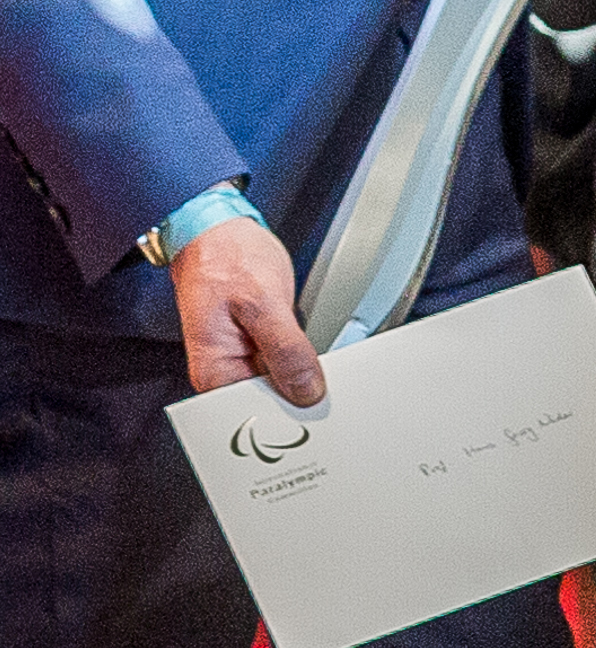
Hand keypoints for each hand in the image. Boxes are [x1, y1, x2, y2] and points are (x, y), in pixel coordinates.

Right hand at [170, 217, 324, 403]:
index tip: (317, 412)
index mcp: (215, 370)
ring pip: (282, 387)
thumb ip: (286, 349)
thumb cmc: (226, 257)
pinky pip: (285, 367)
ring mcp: (243, 361)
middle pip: (269, 406)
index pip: (254, 415)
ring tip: (326, 377)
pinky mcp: (259, 348)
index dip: (288, 416)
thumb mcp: (262, 301)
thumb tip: (306, 390)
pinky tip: (317, 362)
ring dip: (304, 382)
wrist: (217, 231)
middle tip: (329, 396)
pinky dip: (302, 365)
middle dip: (299, 401)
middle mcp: (225, 371)